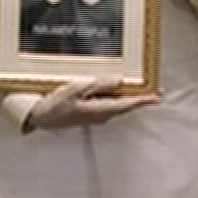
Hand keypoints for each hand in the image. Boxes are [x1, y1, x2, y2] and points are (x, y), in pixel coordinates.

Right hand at [24, 76, 160, 131]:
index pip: (129, 103)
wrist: (39, 117)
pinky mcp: (89, 113)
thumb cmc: (54, 106)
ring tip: (133, 84)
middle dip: (139, 96)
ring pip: (116, 103)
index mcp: (101, 110)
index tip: (158, 96)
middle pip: (125, 103)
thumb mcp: (76, 89)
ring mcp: (95, 115)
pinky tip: (109, 86)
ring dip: (125, 94)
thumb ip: (99, 84)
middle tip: (152, 88)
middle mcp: (101, 115)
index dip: (145, 99)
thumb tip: (118, 80)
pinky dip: (112, 94)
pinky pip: (106, 102)